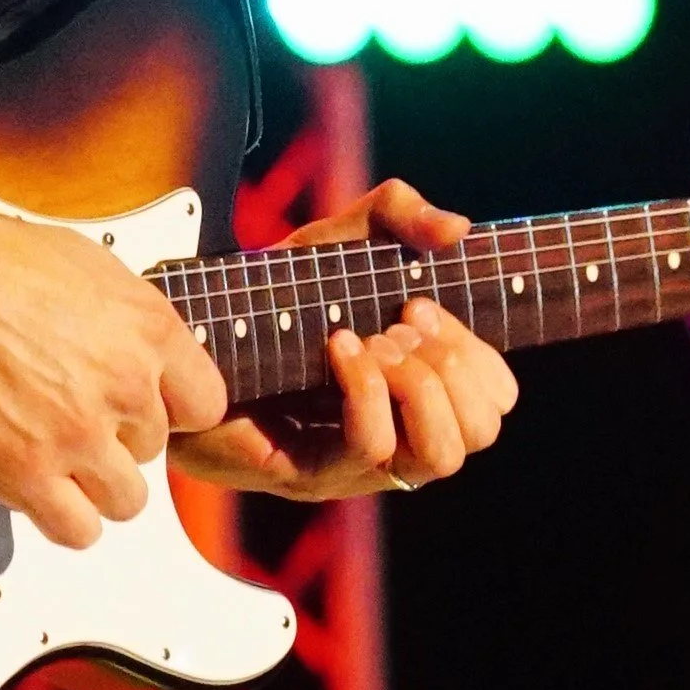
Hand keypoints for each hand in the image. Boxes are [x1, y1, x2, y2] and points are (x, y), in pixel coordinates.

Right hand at [0, 183, 228, 551]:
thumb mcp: (92, 270)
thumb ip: (130, 325)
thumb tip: (144, 358)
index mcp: (148, 332)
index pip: (205, 405)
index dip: (174, 409)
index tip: (148, 409)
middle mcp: (124, 388)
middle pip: (154, 451)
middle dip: (118, 438)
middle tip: (76, 418)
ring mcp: (77, 436)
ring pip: (127, 501)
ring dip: (97, 486)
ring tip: (62, 461)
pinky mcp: (26, 474)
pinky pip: (77, 530)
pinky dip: (64, 518)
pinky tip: (42, 489)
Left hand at [174, 178, 518, 499]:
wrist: (194, 330)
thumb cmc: (274, 297)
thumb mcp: (342, 239)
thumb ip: (399, 214)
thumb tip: (458, 228)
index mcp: (419, 393)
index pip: (494, 401)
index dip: (475, 353)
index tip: (421, 305)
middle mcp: (398, 436)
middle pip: (478, 432)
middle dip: (451, 364)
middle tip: (400, 322)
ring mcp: (356, 465)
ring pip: (439, 457)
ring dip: (418, 386)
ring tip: (372, 341)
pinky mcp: (312, 474)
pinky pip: (371, 448)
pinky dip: (365, 389)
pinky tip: (337, 348)